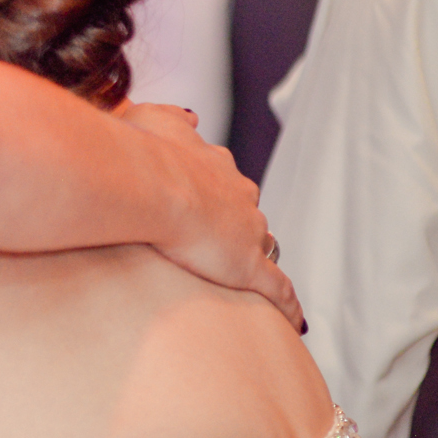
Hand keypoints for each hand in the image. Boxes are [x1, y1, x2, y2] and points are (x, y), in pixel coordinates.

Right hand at [121, 104, 304, 331]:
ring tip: (244, 277)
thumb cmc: (142, 151)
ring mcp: (248, 233)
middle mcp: (239, 196)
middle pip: (249, 214)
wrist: (148, 182)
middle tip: (219, 241)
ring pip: (264, 247)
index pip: (226, 183)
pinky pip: (278, 290)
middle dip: (239, 226)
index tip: (207, 204)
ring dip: (256, 258)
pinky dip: (288, 305)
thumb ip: (173, 115)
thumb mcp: (153, 117)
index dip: (218, 195)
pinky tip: (294, 322)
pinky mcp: (249, 268)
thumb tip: (192, 115)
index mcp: (217, 167)